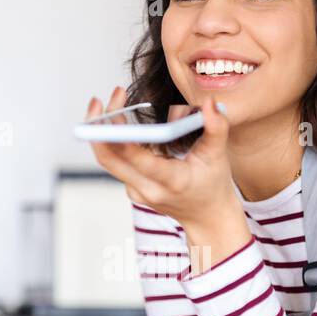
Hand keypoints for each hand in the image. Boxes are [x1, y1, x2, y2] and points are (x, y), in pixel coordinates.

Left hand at [85, 87, 237, 231]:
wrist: (206, 216)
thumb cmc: (212, 184)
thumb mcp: (218, 155)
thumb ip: (217, 127)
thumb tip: (210, 102)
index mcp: (172, 181)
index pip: (141, 161)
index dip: (122, 137)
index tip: (113, 112)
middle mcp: (148, 189)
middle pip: (109, 159)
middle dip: (98, 127)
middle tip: (98, 101)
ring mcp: (136, 190)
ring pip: (108, 159)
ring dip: (103, 129)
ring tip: (116, 99)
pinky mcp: (131, 187)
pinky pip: (114, 161)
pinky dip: (113, 138)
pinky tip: (121, 118)